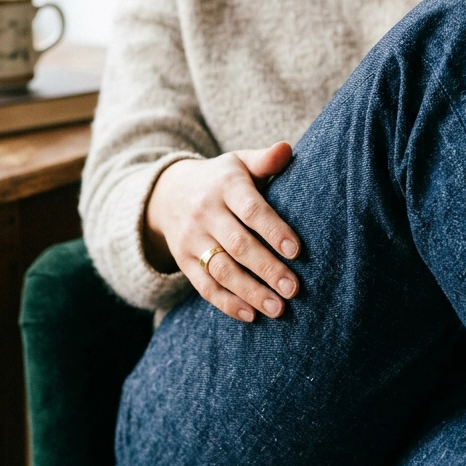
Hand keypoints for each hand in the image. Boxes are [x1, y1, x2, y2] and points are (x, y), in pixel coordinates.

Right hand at [144, 142, 299, 321]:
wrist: (169, 193)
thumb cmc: (222, 179)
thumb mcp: (239, 162)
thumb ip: (265, 160)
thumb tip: (286, 149)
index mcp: (225, 185)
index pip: (250, 209)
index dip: (273, 230)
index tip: (296, 250)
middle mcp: (205, 213)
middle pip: (237, 245)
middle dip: (266, 269)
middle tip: (293, 288)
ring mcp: (191, 239)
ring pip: (221, 270)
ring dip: (250, 292)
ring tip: (278, 308)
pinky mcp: (183, 261)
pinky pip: (204, 286)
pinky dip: (227, 303)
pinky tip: (251, 315)